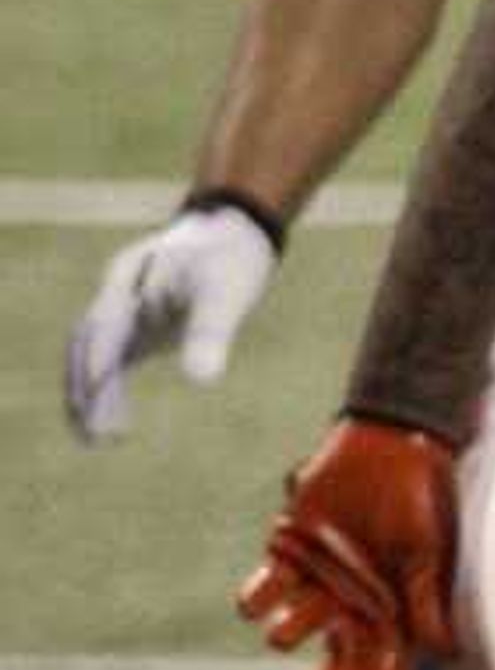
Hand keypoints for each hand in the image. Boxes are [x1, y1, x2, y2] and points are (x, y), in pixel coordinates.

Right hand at [66, 199, 281, 443]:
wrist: (233, 231)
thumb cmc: (230, 259)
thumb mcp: (227, 294)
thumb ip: (211, 333)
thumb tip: (203, 380)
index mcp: (129, 283)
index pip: (103, 333)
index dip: (97, 372)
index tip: (93, 409)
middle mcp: (117, 295)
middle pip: (88, 347)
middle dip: (85, 391)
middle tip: (92, 438)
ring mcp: (124, 308)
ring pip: (94, 354)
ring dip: (92, 393)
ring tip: (97, 438)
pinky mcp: (138, 321)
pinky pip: (112, 356)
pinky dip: (109, 386)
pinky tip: (115, 418)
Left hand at [237, 414, 463, 669]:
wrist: (390, 445)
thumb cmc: (424, 500)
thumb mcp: (433, 553)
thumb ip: (429, 600)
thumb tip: (445, 653)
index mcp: (397, 614)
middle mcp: (357, 607)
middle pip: (339, 667)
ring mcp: (322, 582)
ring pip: (300, 626)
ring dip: (293, 631)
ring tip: (285, 637)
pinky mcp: (289, 552)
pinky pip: (268, 587)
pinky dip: (259, 598)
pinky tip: (254, 610)